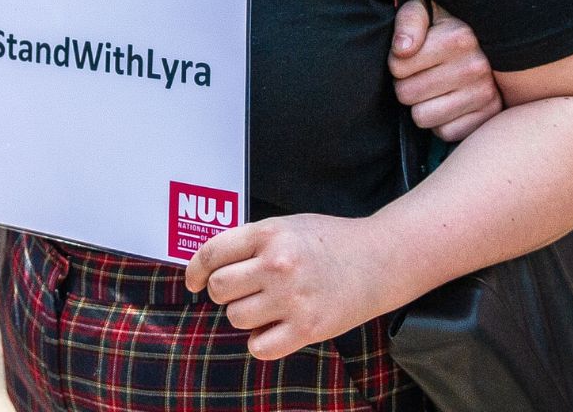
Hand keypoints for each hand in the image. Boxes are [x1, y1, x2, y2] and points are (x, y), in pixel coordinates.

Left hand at [185, 214, 390, 359]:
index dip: (194, 271)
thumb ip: (251, 241)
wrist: (379, 259)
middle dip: (222, 293)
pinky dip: (261, 341)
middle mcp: (278, 265)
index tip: (193, 282)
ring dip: (244, 315)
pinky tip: (275, 327)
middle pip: (219, 289)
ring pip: (236, 318)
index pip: (212, 254)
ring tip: (267, 306)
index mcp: (270, 234)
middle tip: (240, 291)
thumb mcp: (287, 226)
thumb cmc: (330, 241)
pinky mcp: (308, 328)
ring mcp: (293, 298)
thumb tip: (211, 265)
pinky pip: (259, 347)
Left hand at [388, 7, 501, 140]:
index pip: (397, 66)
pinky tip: (449, 101)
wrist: (494, 41)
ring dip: (422, 104)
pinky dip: (442, 122)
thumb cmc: (447, 25)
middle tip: (422, 73)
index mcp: (459, 37)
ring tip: (435, 87)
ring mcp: (485, 94)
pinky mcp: (489, 115)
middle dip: (407, 83)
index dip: (397, 61)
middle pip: (406, 93)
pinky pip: (445, 133)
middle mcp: (476, 67)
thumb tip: (402, 49)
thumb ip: (409, 21)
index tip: (411, 54)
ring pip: (422, 117)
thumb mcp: (425, 9)